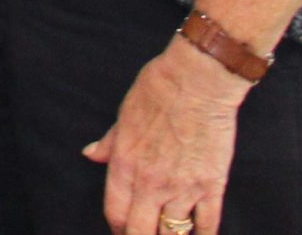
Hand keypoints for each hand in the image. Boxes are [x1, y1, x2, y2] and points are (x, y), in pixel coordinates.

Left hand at [84, 39, 247, 234]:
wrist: (196, 82)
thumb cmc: (157, 91)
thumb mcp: (123, 116)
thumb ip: (109, 143)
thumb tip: (90, 154)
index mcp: (125, 165)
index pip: (115, 213)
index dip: (118, 228)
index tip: (122, 230)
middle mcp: (150, 183)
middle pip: (141, 232)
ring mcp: (182, 188)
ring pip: (173, 234)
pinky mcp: (211, 186)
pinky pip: (207, 225)